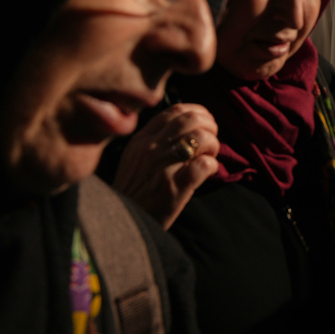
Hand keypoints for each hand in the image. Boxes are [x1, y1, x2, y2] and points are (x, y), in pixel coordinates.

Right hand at [113, 103, 219, 229]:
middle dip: (210, 126)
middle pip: (192, 119)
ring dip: (213, 145)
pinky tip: (208, 172)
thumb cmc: (133, 190)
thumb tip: (186, 124)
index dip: (197, 112)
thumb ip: (155, 139)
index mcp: (141, 139)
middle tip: (211, 139)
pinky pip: (204, 165)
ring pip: (201, 138)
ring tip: (209, 156)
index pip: (175, 110)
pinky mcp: (174, 187)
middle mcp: (151, 148)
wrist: (121, 223)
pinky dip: (213, 166)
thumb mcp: (135, 157)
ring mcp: (163, 167)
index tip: (203, 123)